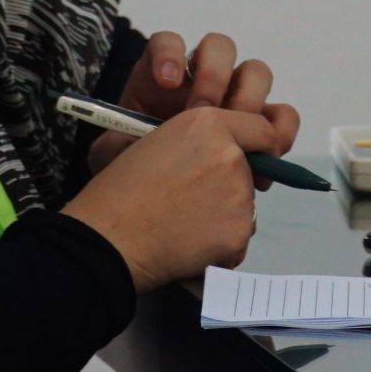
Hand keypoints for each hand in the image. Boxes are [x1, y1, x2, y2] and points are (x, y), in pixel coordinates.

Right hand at [60, 105, 277, 289]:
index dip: (258, 145)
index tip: (252, 159)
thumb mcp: (154, 141)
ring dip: (225, 218)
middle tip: (194, 202)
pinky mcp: (238, 231)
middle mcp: (230, 155)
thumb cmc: (118, 189)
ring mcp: (238, 195)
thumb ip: (195, 140)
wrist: (108, 236)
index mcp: (207, 123)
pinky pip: (238, 239)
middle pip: (252, 172)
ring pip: (245, 207)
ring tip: (184, 227)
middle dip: (232, 186)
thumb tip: (220, 155)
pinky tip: (189, 247)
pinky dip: (220, 247)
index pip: (261, 129)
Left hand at [102, 29, 298, 183]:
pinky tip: (263, 160)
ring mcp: (235, 97)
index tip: (167, 82)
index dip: (170, 54)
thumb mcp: (116, 158)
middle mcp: (202, 78)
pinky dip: (279, 130)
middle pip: (220, 48)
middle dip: (213, 77)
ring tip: (236, 137)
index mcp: (161, 76)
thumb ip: (120, 150)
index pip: (168, 43)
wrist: (156, 200)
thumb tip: (135, 150)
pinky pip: (282, 115)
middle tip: (202, 112)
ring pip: (256, 72)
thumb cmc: (133, 170)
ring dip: (249, 99)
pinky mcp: (259, 125)